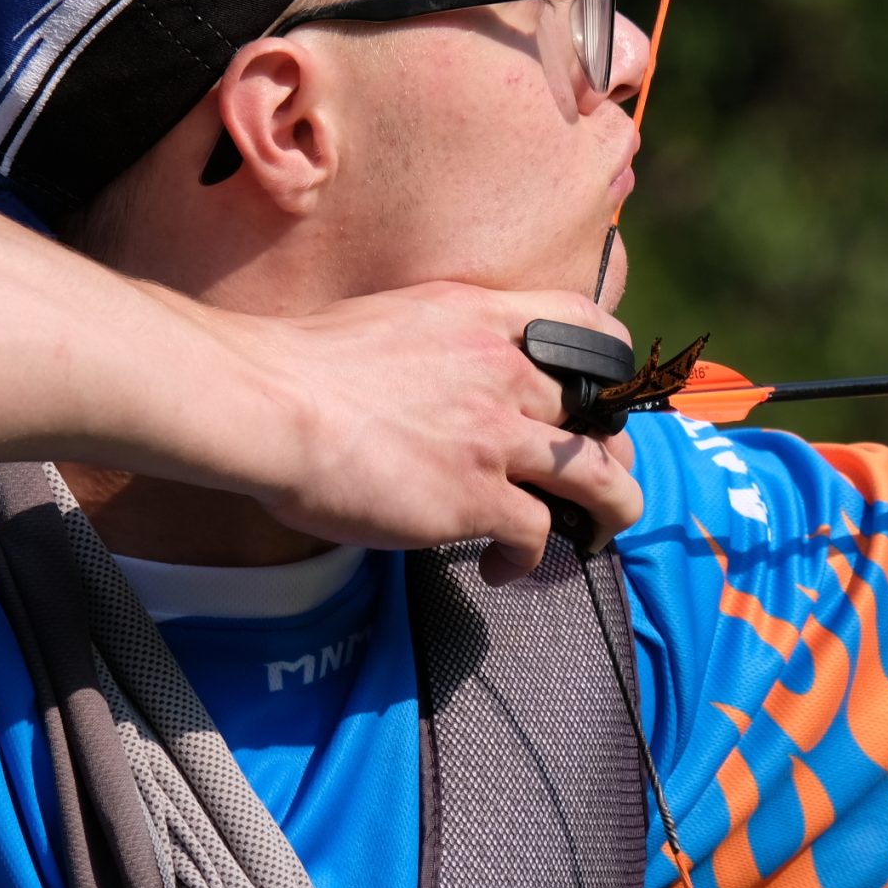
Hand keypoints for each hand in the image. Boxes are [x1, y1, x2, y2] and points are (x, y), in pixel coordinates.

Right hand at [229, 282, 643, 579]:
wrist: (272, 402)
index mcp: (486, 320)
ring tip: (594, 536)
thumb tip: (446, 373)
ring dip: (610, 513)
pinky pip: (537, 534)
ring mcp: (497, 437)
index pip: (588, 327)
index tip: (605, 396)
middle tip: (598, 481)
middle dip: (614, 451)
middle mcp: (506, 373)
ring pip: (600, 478)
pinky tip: (500, 568)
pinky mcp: (476, 497)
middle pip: (606, 412)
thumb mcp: (398, 319)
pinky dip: (528, 559)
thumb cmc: (306, 362)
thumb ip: (443, 341)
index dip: (614, 364)